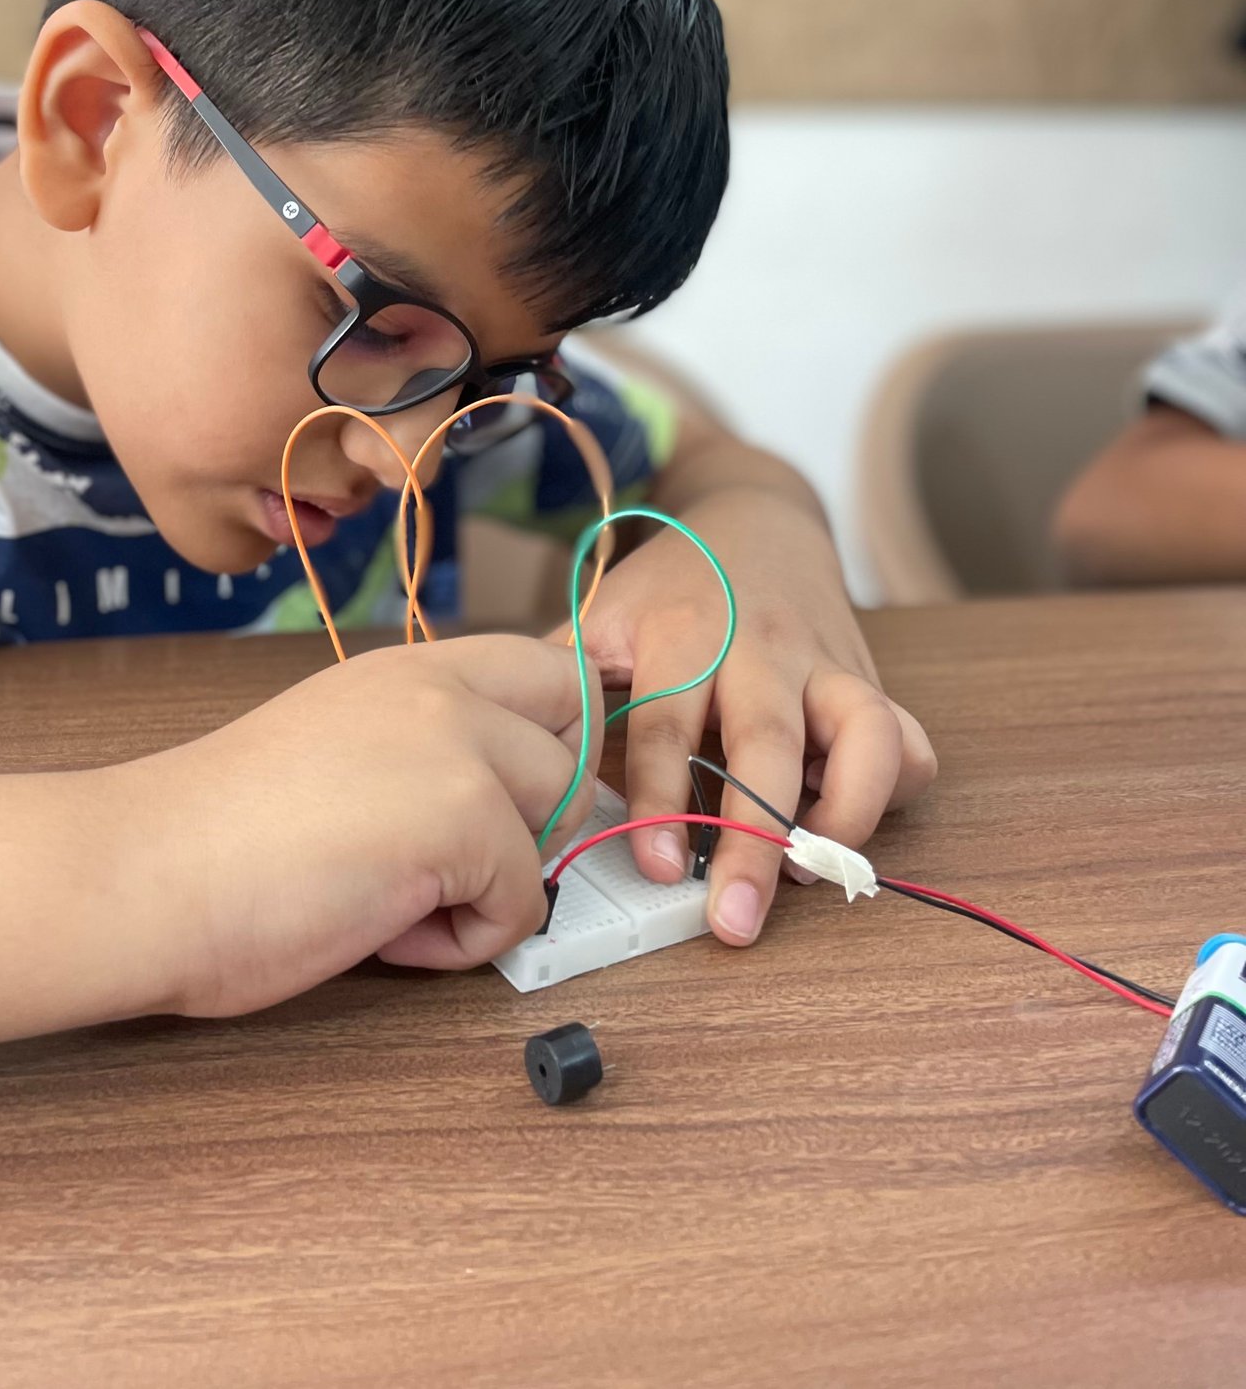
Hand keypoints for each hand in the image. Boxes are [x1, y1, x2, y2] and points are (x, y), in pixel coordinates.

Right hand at [116, 633, 600, 1016]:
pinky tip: (381, 931)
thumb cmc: (215, 837)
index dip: (556, 739)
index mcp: (408, 668)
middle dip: (545, 811)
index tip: (515, 800)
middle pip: (577, 736)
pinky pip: (523, 903)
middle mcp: (442, 689)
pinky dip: (462, 943)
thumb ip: (419, 751)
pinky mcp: (463, 818)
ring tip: (400, 901)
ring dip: (499, 880)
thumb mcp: (338, 749)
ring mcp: (457, 747)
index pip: (550, 666)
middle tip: (461, 860)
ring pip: (561, 822)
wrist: (144, 872)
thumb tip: (502, 803)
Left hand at [556, 486, 935, 947]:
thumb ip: (564, 689)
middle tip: (735, 919)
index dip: (660, 798)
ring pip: (867, 733)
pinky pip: (909, 738)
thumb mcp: (602, 616)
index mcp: (682, 634)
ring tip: (814, 874)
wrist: (751, 514)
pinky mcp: (869, 678)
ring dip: (849, 812)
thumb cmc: (668, 587)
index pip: (668, 724)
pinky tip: (848, 822)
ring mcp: (824, 662)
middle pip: (767, 746)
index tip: (657, 867)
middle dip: (755, 839)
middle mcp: (760, 647)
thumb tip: (524, 775)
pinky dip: (894, 788)